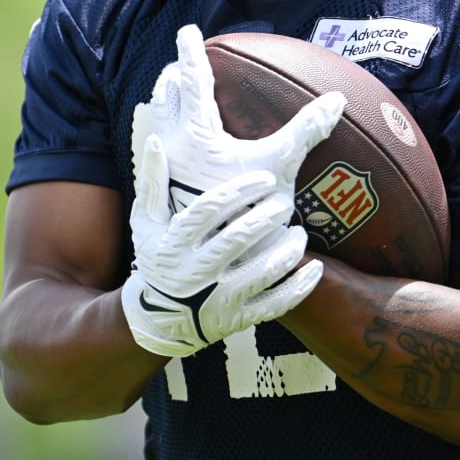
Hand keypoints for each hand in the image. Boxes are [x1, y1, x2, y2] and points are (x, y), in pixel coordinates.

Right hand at [121, 133, 321, 357]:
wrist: (158, 318)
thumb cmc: (157, 258)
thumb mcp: (145, 223)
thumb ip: (152, 183)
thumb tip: (156, 140)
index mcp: (174, 243)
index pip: (207, 211)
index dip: (238, 191)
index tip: (265, 177)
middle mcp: (195, 272)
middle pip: (236, 239)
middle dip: (266, 217)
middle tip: (286, 201)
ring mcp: (217, 299)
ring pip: (260, 273)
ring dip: (286, 250)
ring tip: (299, 231)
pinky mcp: (236, 319)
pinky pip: (274, 305)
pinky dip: (298, 287)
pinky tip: (314, 267)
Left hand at [137, 24, 345, 197]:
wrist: (208, 263)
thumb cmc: (242, 212)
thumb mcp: (279, 167)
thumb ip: (306, 130)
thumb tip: (336, 98)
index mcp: (196, 133)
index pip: (193, 79)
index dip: (191, 52)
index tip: (187, 30)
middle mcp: (173, 145)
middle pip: (167, 98)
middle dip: (174, 77)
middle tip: (179, 64)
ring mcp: (165, 169)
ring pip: (159, 122)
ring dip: (168, 105)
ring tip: (173, 95)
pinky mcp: (165, 189)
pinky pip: (161, 149)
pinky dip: (167, 133)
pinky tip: (174, 145)